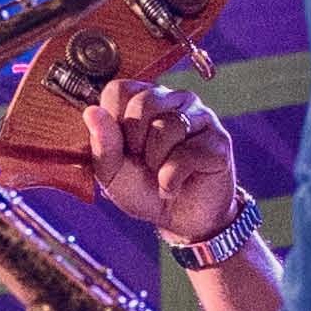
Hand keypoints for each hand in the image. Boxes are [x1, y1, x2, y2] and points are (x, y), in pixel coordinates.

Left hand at [88, 78, 236, 249]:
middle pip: (143, 103)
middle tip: (144, 164)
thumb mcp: (112, 173)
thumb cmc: (146, 189)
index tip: (123, 148)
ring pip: (165, 129)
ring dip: (155, 165)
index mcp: (144, 100)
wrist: (180, 220)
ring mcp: (199, 117)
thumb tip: (91, 112)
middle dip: (135, 145)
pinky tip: (173, 185)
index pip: (119, 90)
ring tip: (161, 175)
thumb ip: (102, 145)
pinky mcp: (218, 140)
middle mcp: (174, 100)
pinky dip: (171, 180)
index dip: (113, 124)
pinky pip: (185, 155)